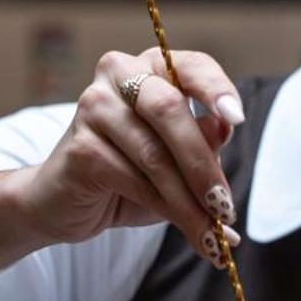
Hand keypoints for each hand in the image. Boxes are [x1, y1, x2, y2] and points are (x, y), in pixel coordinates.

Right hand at [0, 48, 244, 271]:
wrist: (64, 203)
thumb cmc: (130, 174)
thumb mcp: (178, 157)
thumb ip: (203, 141)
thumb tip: (227, 129)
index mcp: (152, 67)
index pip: (192, 66)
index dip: (216, 89)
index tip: (237, 119)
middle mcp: (119, 76)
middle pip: (170, 110)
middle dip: (203, 164)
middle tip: (225, 206)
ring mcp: (93, 107)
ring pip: (154, 155)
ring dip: (189, 202)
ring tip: (213, 234)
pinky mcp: (80, 147)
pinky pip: (133, 180)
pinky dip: (166, 210)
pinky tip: (189, 231)